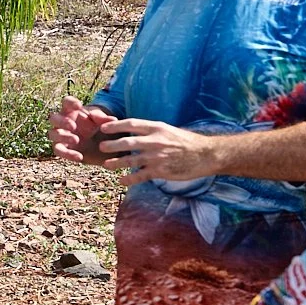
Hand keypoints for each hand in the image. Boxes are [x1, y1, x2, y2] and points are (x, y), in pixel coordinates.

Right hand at [50, 98, 113, 163]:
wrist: (102, 145)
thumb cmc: (100, 127)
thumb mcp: (104, 121)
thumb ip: (104, 118)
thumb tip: (102, 117)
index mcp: (72, 111)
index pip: (66, 102)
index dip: (70, 103)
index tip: (79, 106)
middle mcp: (63, 122)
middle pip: (54, 118)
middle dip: (61, 121)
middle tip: (73, 126)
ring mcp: (61, 135)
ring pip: (52, 134)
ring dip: (62, 136)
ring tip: (76, 140)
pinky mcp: (63, 149)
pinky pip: (59, 151)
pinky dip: (67, 154)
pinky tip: (79, 157)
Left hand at [96, 118, 220, 184]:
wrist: (205, 154)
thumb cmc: (187, 142)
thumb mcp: (169, 130)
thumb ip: (152, 132)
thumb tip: (135, 132)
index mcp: (156, 127)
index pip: (131, 124)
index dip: (115, 126)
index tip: (104, 129)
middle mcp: (155, 140)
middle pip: (127, 141)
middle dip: (112, 145)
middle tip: (101, 147)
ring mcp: (156, 156)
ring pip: (130, 159)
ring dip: (116, 163)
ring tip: (106, 165)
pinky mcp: (160, 170)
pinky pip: (140, 175)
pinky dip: (129, 178)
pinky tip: (121, 181)